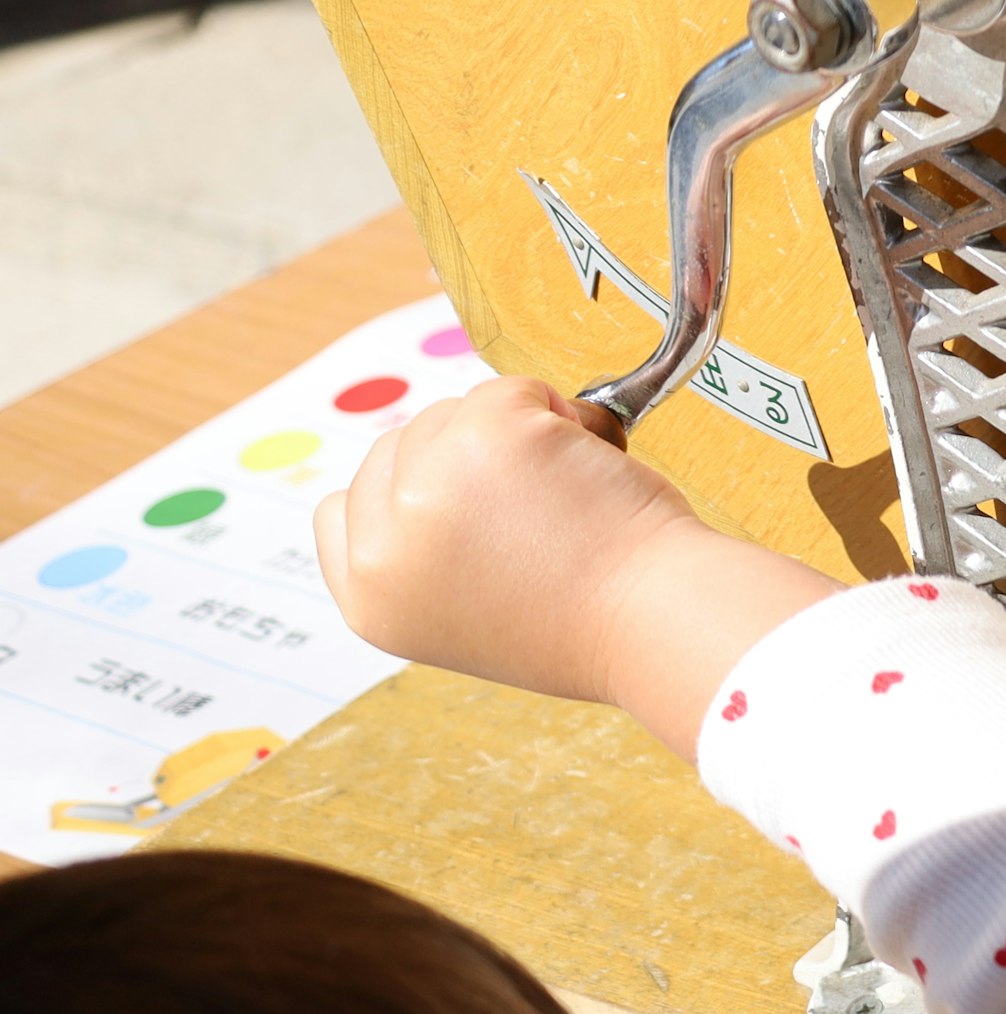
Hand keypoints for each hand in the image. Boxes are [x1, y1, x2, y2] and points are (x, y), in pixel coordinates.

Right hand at [317, 375, 840, 759]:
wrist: (658, 623)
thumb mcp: (470, 615)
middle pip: (398, 447)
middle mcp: (381, 549)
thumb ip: (431, 555)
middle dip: (466, 456)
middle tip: (541, 505)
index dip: (402, 489)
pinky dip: (559, 414)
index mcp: (371, 600)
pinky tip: (589, 471)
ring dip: (518, 434)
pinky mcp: (483, 438)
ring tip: (571, 501)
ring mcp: (425, 488)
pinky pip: (510, 390)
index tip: (455, 494)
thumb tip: (441, 481)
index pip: (340, 509)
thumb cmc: (597, 624)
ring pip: (453, 413)